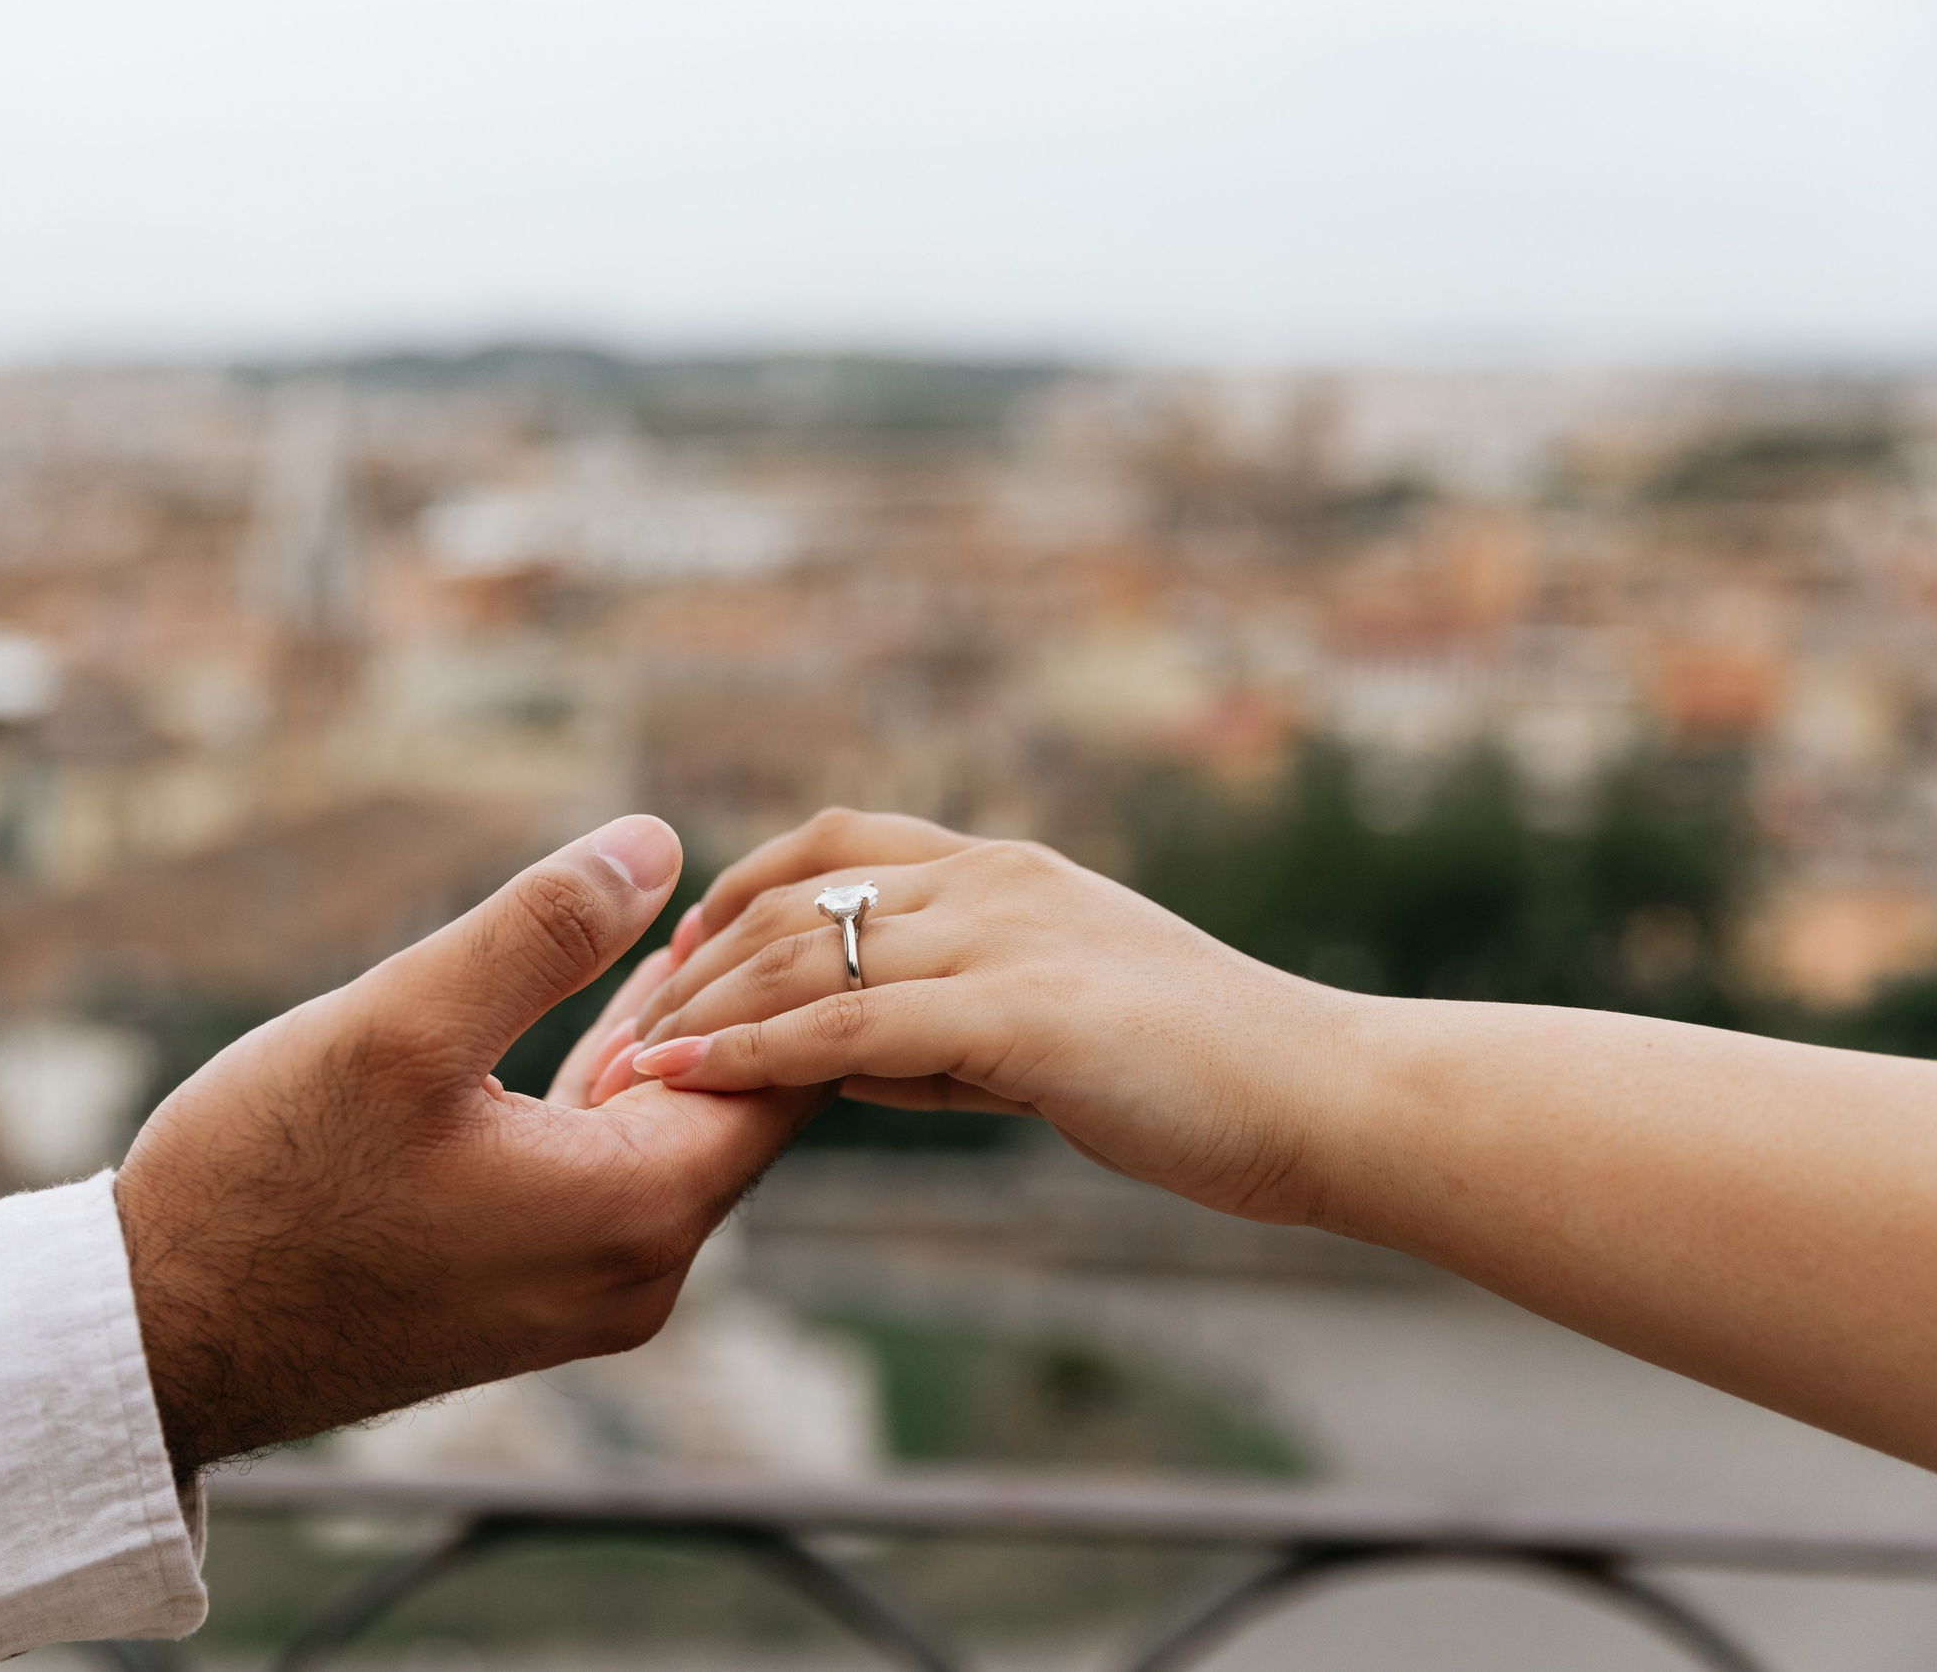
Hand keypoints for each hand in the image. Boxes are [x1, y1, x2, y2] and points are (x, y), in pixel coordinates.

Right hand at [113, 815, 821, 1482]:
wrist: (159, 1335)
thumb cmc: (267, 1184)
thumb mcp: (402, 1025)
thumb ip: (541, 931)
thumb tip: (660, 843)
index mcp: (635, 1209)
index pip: (785, 1079)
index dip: (787, 974)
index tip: (784, 882)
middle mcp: (635, 1272)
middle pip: (742, 1111)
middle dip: (741, 1000)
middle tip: (750, 882)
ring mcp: (582, 1291)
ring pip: (674, 1138)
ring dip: (675, 1041)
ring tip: (693, 927)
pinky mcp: (528, 1289)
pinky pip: (612, 1172)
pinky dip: (616, 1090)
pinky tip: (617, 1018)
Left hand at [627, 808, 1351, 1222]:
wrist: (1318, 1094)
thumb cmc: (1196, 1072)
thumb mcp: (1051, 1023)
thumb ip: (942, 1027)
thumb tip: (837, 1057)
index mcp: (1002, 869)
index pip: (832, 843)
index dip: (737, 888)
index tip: (676, 947)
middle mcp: (991, 881)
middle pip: (795, 898)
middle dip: (693, 963)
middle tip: (619, 1023)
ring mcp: (1004, 938)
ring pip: (807, 956)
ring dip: (701, 1009)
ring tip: (622, 1059)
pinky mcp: (1017, 1015)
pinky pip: (847, 1028)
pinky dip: (754, 1053)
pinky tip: (689, 1078)